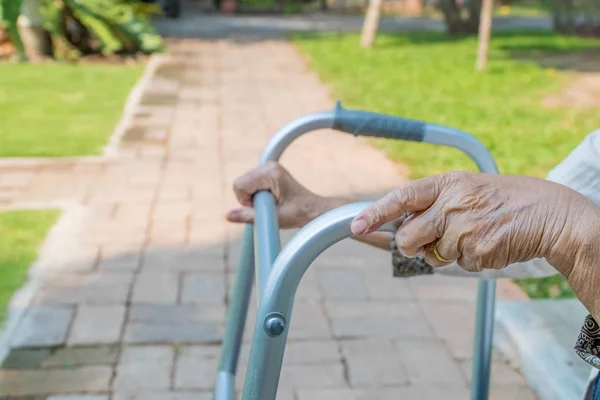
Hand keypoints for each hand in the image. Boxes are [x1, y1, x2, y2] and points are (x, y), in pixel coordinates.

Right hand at [226, 162, 347, 228]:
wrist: (313, 210)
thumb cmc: (298, 214)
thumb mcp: (273, 218)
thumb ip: (249, 216)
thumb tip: (227, 215)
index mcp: (271, 173)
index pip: (240, 185)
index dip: (245, 201)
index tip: (262, 208)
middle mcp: (268, 166)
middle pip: (240, 184)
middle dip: (249, 199)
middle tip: (268, 207)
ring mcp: (268, 168)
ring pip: (243, 185)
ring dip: (253, 198)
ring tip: (271, 204)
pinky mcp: (267, 173)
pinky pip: (249, 185)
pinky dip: (256, 195)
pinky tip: (271, 200)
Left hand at [350, 171, 599, 275]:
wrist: (550, 214)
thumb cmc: (506, 200)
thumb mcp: (468, 189)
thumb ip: (435, 204)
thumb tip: (402, 226)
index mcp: (447, 184)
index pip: (401, 197)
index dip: (375, 213)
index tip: (355, 225)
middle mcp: (451, 204)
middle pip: (407, 237)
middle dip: (411, 246)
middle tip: (428, 243)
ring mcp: (463, 229)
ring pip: (433, 256)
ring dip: (448, 253)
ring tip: (475, 234)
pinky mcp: (476, 251)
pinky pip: (458, 265)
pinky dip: (471, 260)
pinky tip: (490, 243)